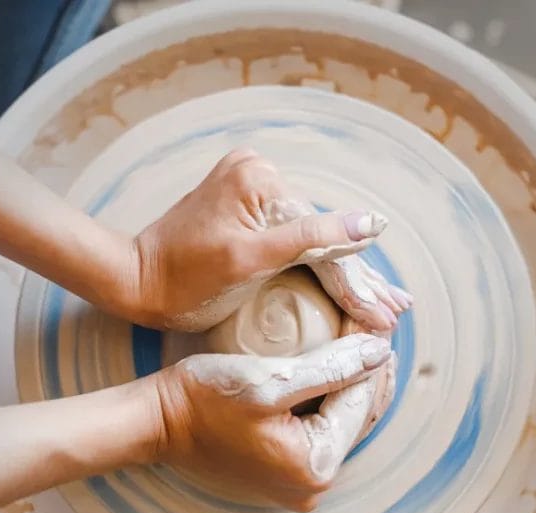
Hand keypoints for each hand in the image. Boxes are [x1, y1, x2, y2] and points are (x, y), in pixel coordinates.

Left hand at [130, 148, 412, 331]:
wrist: (136, 281)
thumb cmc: (184, 280)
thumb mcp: (250, 262)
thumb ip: (311, 240)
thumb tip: (373, 224)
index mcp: (261, 179)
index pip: (319, 240)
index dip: (354, 283)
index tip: (385, 316)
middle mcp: (260, 172)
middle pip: (319, 237)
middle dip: (357, 279)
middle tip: (398, 310)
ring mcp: (253, 187)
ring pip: (311, 240)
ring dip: (345, 275)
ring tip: (386, 303)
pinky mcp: (248, 205)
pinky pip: (294, 239)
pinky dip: (318, 266)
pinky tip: (351, 283)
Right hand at [151, 333, 396, 511]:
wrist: (158, 423)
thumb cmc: (204, 398)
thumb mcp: (271, 379)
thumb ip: (331, 368)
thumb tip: (381, 351)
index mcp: (316, 466)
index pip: (360, 401)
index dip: (372, 356)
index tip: (375, 318)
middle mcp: (314, 485)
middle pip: (357, 415)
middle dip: (369, 370)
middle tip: (375, 324)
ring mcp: (300, 483)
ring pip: (343, 422)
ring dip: (354, 382)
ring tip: (362, 339)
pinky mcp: (287, 471)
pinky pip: (322, 429)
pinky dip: (332, 397)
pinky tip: (337, 366)